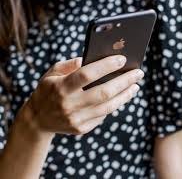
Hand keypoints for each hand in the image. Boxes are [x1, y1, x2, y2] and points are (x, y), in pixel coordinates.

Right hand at [25, 55, 143, 135]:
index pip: (87, 74)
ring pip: (108, 106)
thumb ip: (71, 64)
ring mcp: (76, 119)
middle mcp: (69, 104)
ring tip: (135, 85)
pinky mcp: (82, 129)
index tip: (122, 58)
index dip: (106, 66)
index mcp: (61, 87)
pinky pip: (103, 115)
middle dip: (124, 81)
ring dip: (125, 95)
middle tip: (138, 72)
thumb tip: (93, 58)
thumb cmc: (47, 90)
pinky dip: (114, 104)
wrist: (37, 120)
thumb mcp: (53, 72)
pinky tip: (121, 96)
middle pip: (104, 92)